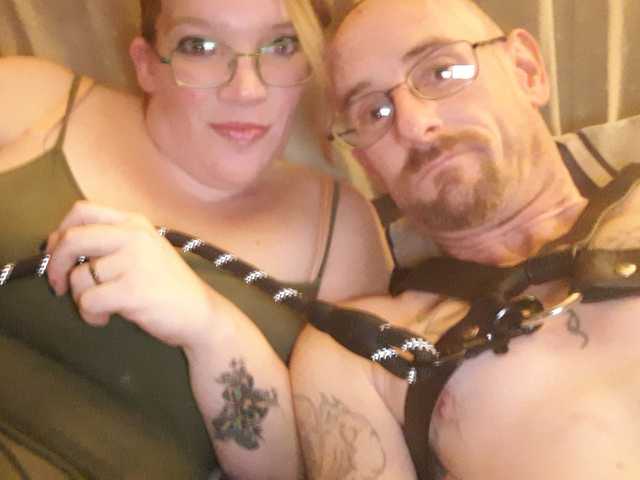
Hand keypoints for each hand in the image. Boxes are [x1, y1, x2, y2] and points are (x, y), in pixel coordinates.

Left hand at [46, 201, 217, 348]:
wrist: (200, 312)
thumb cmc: (167, 285)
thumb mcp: (144, 250)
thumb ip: (109, 242)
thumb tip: (57, 246)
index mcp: (135, 223)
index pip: (82, 211)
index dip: (60, 232)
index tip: (57, 254)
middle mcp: (134, 236)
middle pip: (72, 238)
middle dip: (56, 265)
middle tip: (59, 285)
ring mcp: (134, 262)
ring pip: (79, 277)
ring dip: (80, 299)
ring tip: (102, 308)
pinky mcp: (132, 290)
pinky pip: (88, 301)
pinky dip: (90, 315)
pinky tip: (107, 318)